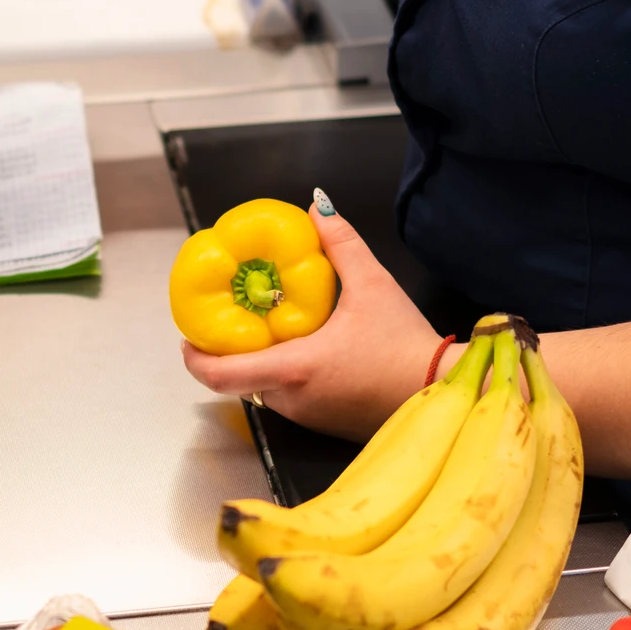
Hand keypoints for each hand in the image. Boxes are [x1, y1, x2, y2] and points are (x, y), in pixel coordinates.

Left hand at [181, 194, 444, 441]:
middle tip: (235, 316)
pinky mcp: (323, 422)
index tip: (188, 336)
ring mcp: (307, 416)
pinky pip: (290, 397)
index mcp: (293, 369)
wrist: (442, 393)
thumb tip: (317, 206)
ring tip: (272, 325)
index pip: (220, 375)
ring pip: (266, 388)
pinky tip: (306, 347)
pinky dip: (287, 373)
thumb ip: (340, 244)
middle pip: (241, 378)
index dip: (195, 357)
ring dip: (262, 360)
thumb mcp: (373, 285)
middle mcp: (292, 400)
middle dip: (233, 349)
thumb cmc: (407, 346)